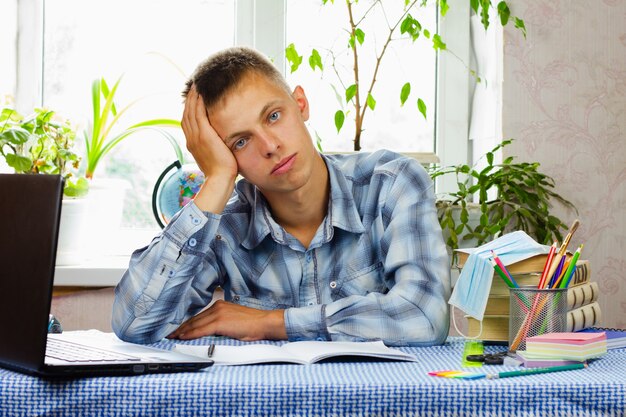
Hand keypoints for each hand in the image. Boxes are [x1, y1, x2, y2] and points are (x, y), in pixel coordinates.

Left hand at [167, 300, 286, 340]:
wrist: (264, 323)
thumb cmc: (253, 324)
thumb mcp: (233, 321)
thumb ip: (220, 323)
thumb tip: (208, 332)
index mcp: (220, 305)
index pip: (199, 316)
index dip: (187, 324)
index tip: (177, 330)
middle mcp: (217, 306)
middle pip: (194, 319)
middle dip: (181, 328)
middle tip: (169, 334)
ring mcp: (218, 313)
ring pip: (195, 324)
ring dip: (182, 331)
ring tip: (172, 337)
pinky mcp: (220, 321)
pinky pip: (201, 329)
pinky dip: (190, 334)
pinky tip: (183, 337)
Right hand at [182, 86, 237, 211]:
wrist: (220, 179)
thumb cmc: (222, 172)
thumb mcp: (215, 157)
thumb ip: (214, 148)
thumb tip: (219, 144)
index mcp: (192, 143)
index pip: (188, 122)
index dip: (189, 109)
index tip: (193, 99)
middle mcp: (191, 138)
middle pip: (187, 114)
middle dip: (189, 100)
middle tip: (193, 87)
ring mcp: (196, 136)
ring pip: (191, 111)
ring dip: (193, 97)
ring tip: (197, 85)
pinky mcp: (204, 135)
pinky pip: (198, 113)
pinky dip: (198, 102)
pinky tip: (201, 93)